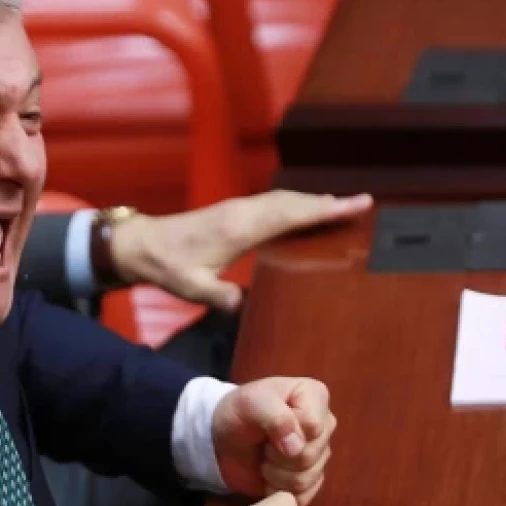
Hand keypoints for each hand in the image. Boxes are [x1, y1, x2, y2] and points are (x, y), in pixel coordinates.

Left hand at [109, 191, 371, 311]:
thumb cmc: (167, 267)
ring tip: (343, 205)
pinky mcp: (233, 212)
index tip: (354, 204)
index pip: (290, 215)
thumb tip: (242, 306)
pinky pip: (272, 204)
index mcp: (239, 229)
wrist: (141, 244)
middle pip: (293, 202)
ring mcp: (238, 209)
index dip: (324, 210)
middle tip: (363, 203)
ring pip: (283, 200)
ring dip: (312, 201)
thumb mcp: (191, 288)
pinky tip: (304, 210)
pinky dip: (294, 204)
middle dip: (328, 203)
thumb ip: (219, 297)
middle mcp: (242, 213)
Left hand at [211, 377, 335, 505]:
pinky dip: (279, 489)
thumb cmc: (238, 413)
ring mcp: (320, 453)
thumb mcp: (250, 403)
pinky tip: (268, 476)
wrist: (222, 439)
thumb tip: (296, 448)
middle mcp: (324, 424)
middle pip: (311, 454)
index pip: (313, 425)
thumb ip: (275, 417)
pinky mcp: (312, 479)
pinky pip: (304, 495)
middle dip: (278, 454)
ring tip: (263, 458)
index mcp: (315, 396)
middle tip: (263, 444)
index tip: (266, 425)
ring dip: (276, 473)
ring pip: (306, 477)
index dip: (286, 431)